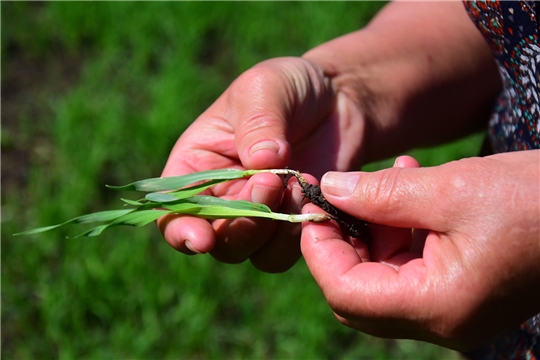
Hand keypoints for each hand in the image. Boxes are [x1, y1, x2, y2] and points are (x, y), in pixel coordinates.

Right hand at [158, 57, 367, 271]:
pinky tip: (315, 194)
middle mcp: (222, 197)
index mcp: (197, 165)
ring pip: (253, 253)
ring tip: (300, 183)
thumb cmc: (289, 86)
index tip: (203, 239)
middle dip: (245, 222)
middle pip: (218, 240)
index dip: (181, 230)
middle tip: (271, 182)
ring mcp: (258, 214)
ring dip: (276, 229)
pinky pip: (286, 250)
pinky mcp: (291, 223)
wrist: (337, 98)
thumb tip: (262, 163)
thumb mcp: (265, 88)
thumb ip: (258, 123)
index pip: (174, 210)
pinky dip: (299, 231)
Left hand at [300, 150, 539, 349]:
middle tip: (336, 197)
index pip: (346, 294)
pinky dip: (396, 231)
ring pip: (379, 277)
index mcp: (439, 306)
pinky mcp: (458, 290)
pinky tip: (405, 190)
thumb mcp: (451, 188)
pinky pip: (407, 267)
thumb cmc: (536, 199)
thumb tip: (330, 190)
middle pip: (357, 293)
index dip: (318, 250)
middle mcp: (441, 320)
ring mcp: (450, 308)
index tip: (312, 207)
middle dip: (339, 242)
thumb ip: (381, 193)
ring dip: (370, 230)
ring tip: (383, 181)